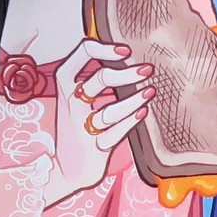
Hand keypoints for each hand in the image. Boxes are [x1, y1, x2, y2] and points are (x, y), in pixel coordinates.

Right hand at [46, 38, 154, 203]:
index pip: (82, 53)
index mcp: (66, 82)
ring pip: (109, 111)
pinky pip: (114, 134)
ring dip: (133, 100)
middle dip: (127, 73)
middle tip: (148, 69)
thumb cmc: (78, 124)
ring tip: (151, 91)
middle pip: (100, 79)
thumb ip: (93, 73)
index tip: (126, 49)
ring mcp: (82, 126)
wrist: (67, 168)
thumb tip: (123, 50)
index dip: (104, 47)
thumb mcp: (77, 96)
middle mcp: (72, 102)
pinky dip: (130, 123)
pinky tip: (143, 113)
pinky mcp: (95, 148)